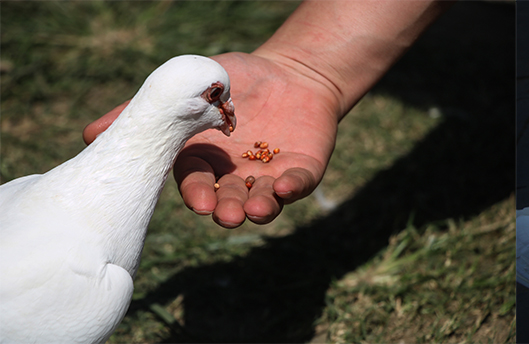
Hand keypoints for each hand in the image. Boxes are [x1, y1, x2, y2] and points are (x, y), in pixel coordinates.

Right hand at [85, 52, 339, 227]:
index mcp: (201, 162)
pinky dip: (293, 188)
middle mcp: (232, 176)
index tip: (200, 202)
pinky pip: (299, 184)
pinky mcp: (301, 170)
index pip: (196, 185)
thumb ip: (143, 111)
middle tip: (225, 215)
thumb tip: (89, 134)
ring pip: (261, 201)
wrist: (290, 72)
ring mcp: (268, 176)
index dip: (198, 195)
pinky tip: (286, 186)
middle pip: (227, 200)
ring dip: (259, 208)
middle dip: (226, 209)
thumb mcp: (188, 88)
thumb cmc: (232, 81)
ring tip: (255, 210)